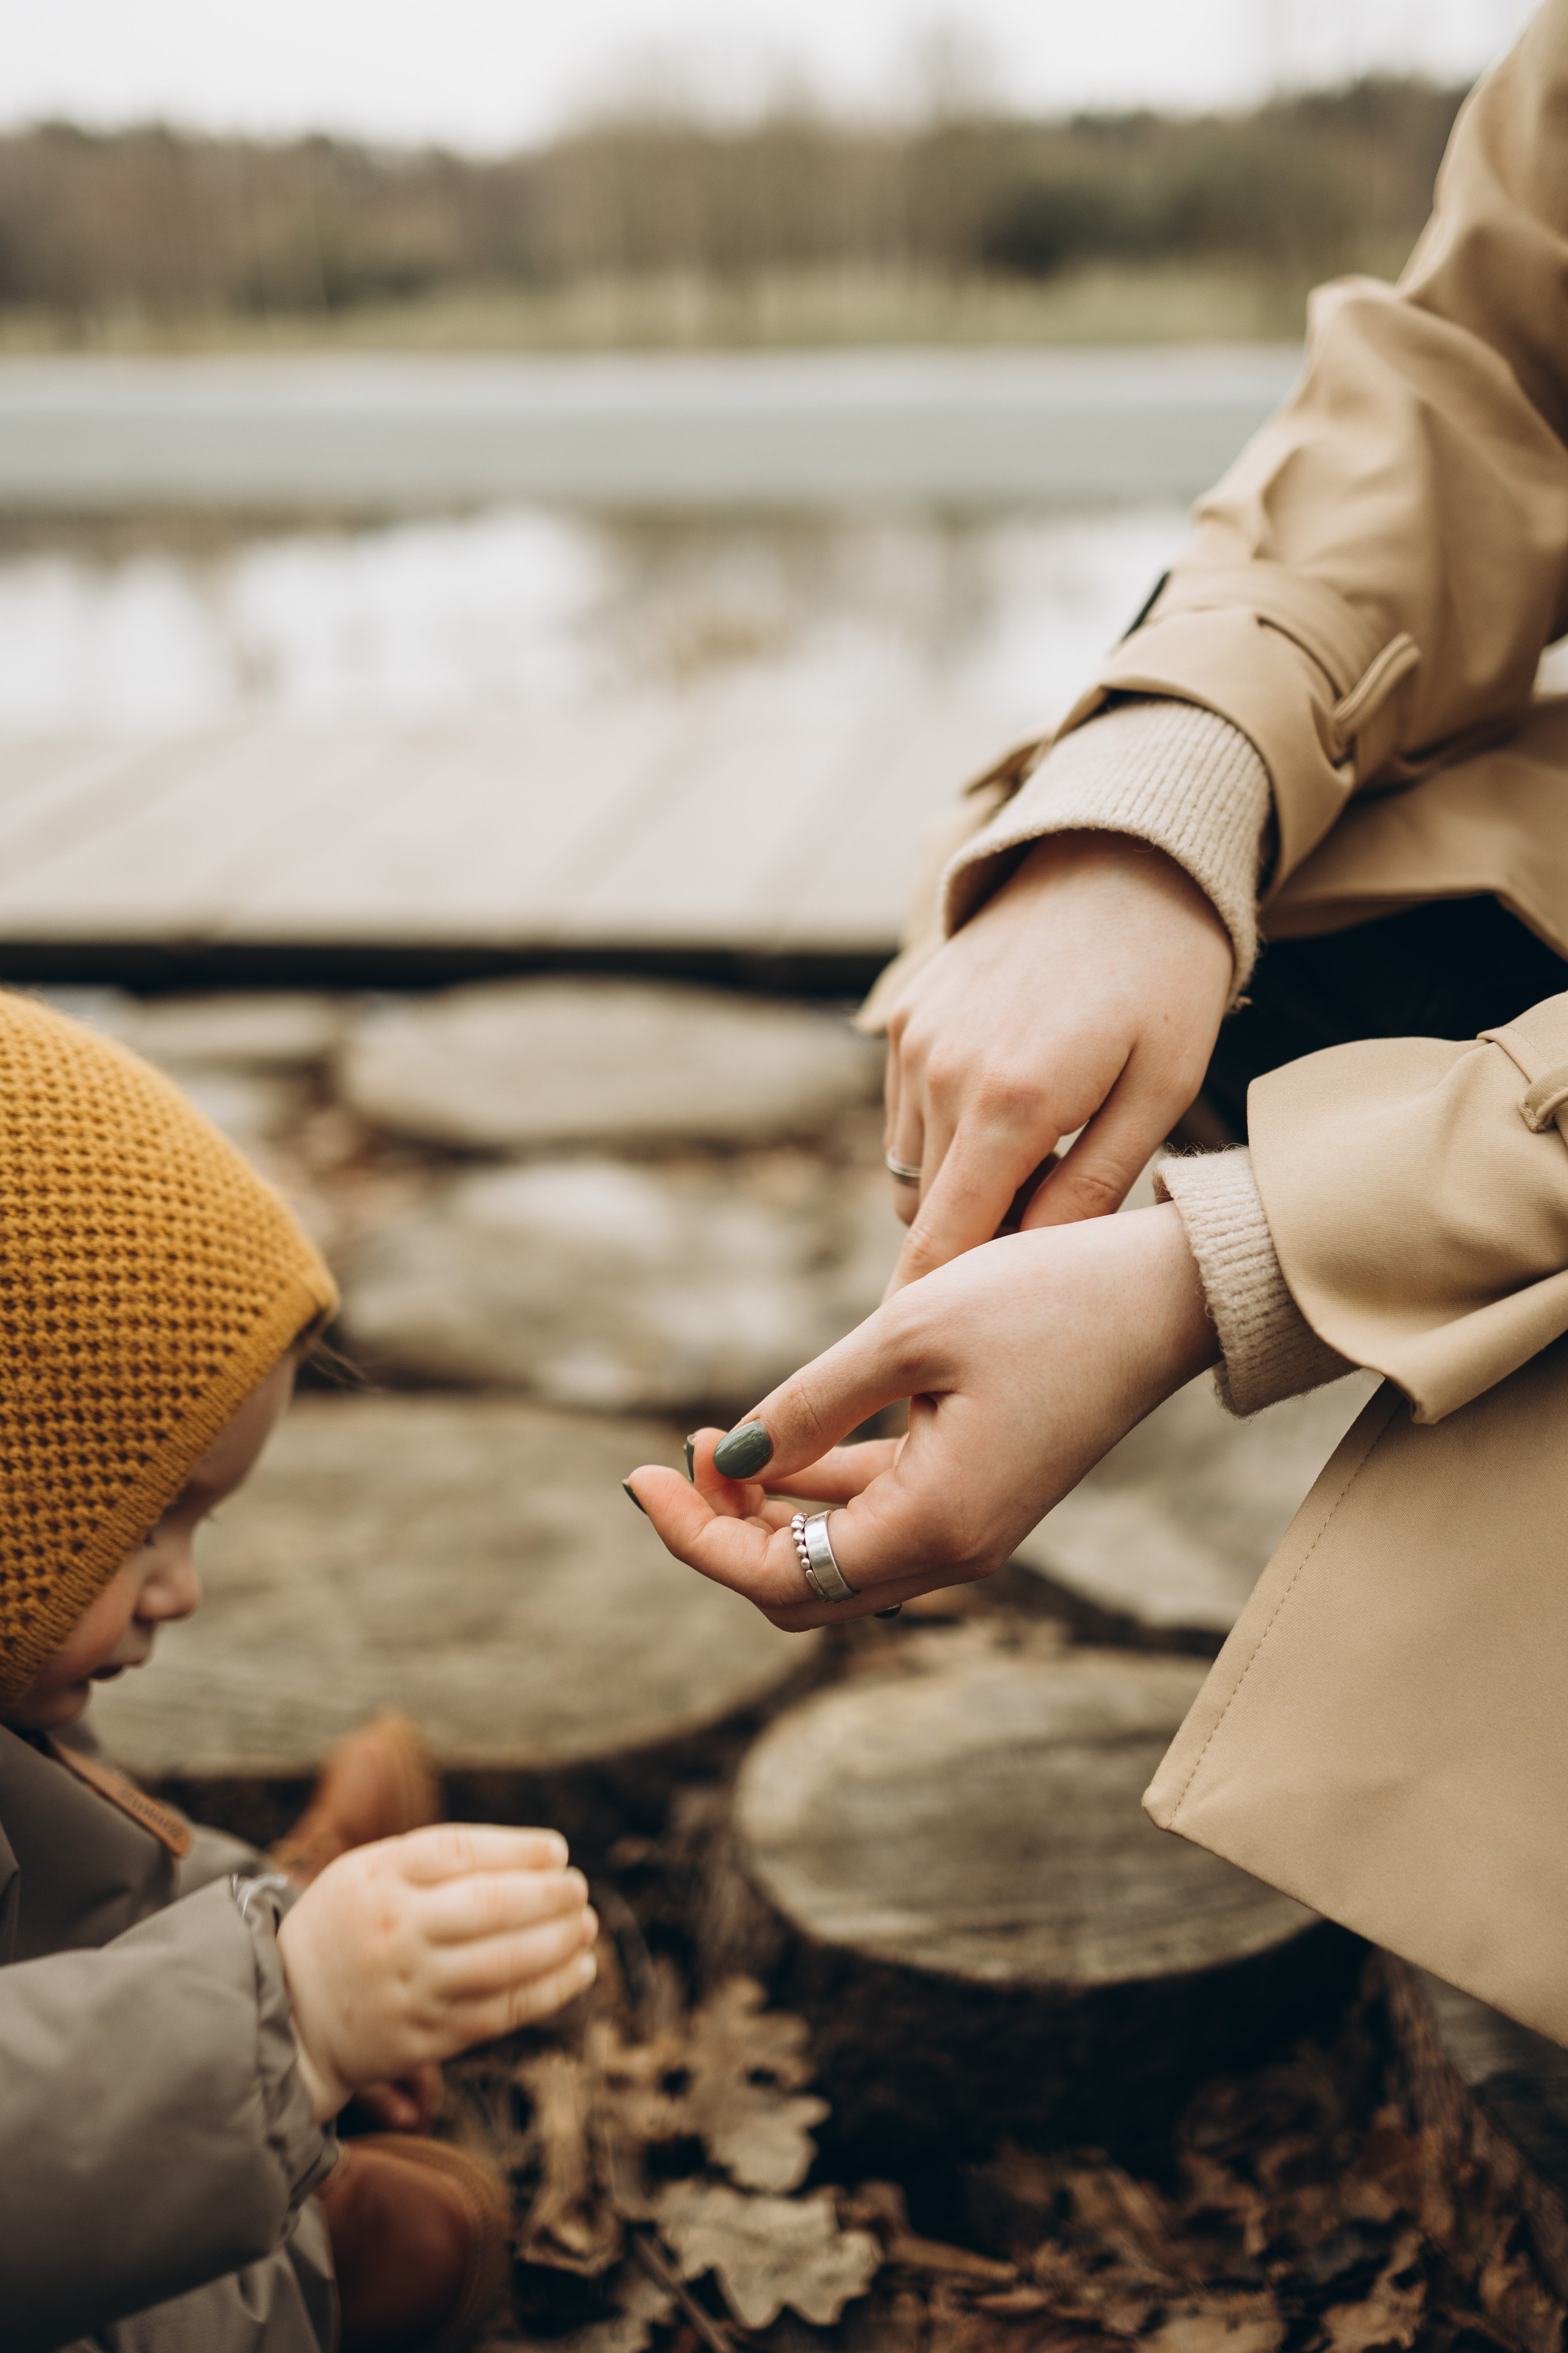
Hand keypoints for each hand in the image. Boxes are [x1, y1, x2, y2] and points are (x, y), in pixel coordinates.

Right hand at [278, 1826, 597, 2120]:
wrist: (289, 2012)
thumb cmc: (346, 1924)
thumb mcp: (367, 1870)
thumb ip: (434, 1859)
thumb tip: (532, 1857)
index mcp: (379, 1877)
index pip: (461, 1852)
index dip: (518, 1849)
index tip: (557, 1852)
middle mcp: (395, 1931)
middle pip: (489, 1907)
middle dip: (548, 1896)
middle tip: (579, 1888)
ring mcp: (410, 1988)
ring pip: (503, 1964)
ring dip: (558, 1943)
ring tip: (586, 1925)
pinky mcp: (424, 2038)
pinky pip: (499, 2013)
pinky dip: (549, 1991)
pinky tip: (579, 1970)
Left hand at [625, 1202, 1216, 1624]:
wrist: (1171, 1295)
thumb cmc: (1046, 1301)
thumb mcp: (906, 1334)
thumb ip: (807, 1404)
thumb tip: (724, 1459)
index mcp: (934, 1527)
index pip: (775, 1578)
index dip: (693, 1538)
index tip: (638, 1475)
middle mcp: (953, 1552)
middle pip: (799, 1590)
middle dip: (720, 1535)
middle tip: (670, 1457)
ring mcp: (970, 1529)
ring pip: (835, 1560)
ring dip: (763, 1514)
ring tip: (703, 1440)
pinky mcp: (981, 1496)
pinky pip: (877, 1520)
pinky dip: (817, 1492)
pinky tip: (777, 1438)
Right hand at [883, 831, 1232, 1286]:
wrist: (1121, 856)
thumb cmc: (1165, 979)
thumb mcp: (1160, 1090)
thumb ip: (1091, 1189)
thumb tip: (1031, 1273)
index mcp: (1012, 1101)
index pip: (942, 1246)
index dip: (931, 1313)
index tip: (933, 1367)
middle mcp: (943, 1072)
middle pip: (925, 1218)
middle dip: (971, 1250)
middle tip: (1041, 1254)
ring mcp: (914, 1041)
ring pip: (913, 1172)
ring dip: (962, 1191)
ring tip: (1043, 1165)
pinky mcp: (904, 1017)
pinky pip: (907, 1116)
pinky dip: (948, 1138)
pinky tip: (1015, 1107)